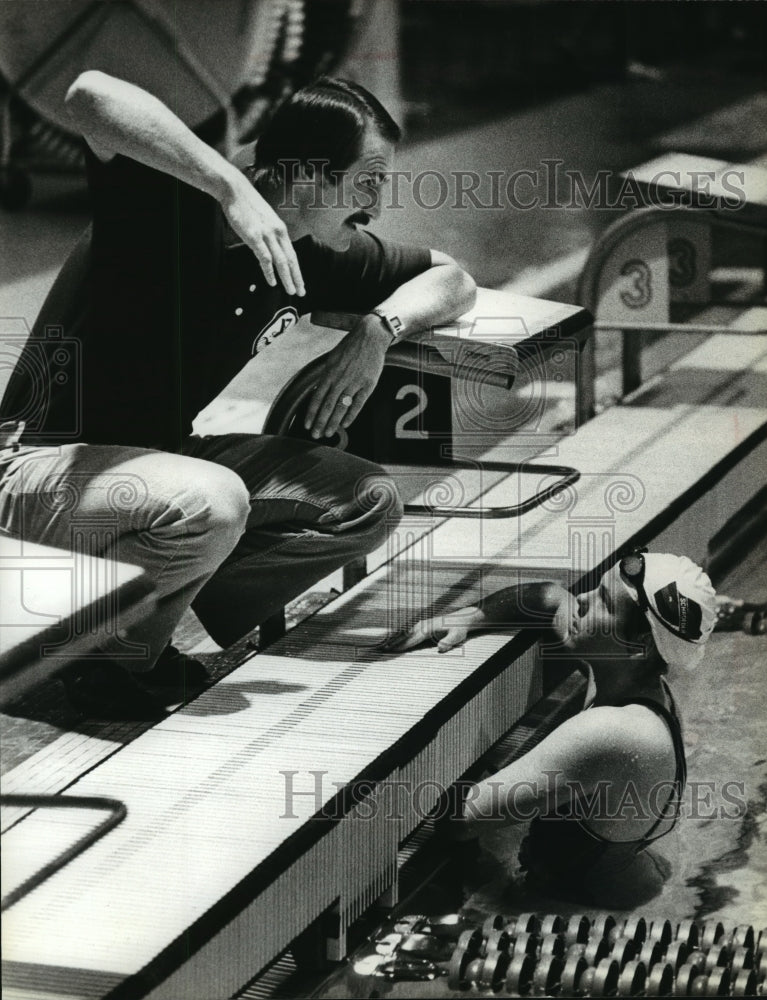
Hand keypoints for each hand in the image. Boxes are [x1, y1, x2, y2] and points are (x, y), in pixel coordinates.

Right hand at [221, 173, 304, 296]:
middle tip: (301, 293)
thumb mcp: (264, 220)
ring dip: (287, 278)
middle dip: (297, 278)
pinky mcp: (254, 236)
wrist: (235, 190)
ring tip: (291, 291)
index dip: (297, 270)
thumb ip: (269, 234)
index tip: (301, 283)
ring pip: (281, 261)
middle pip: (291, 260)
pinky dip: (269, 272)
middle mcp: (277, 232)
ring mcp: (267, 235)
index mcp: (280, 229)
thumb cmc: (247, 205)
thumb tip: (269, 248)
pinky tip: (272, 282)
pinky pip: (265, 258)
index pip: (292, 254)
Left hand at [304, 316, 390, 438]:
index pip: (317, 398)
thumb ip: (326, 376)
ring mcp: (354, 383)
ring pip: (341, 407)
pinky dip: (351, 415)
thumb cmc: (350, 348)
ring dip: (334, 422)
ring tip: (329, 433)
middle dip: (320, 422)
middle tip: (316, 435)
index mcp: (329, 373)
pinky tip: (346, 424)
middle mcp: (340, 380)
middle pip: (328, 406)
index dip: (311, 413)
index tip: (307, 425)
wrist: (370, 337)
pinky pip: (358, 403)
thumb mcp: (332, 359)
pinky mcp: (368, 384)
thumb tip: (319, 392)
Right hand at [380, 607, 485, 652]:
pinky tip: (397, 640)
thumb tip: (440, 648)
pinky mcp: (423, 625)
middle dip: (394, 641)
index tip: (393, 650)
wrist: (462, 619)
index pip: (412, 638)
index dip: (402, 645)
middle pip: (406, 635)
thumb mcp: (457, 637)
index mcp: (428, 629)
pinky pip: (410, 631)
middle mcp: (423, 625)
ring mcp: (422, 624)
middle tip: (383, 649)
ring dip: (396, 638)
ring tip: (386, 645)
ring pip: (406, 632)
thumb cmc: (459, 629)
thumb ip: (448, 642)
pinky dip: (402, 636)